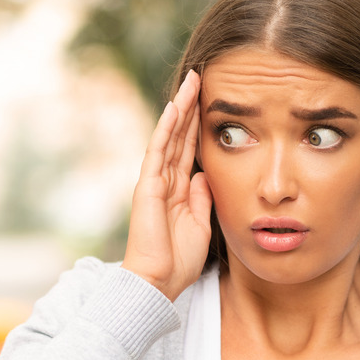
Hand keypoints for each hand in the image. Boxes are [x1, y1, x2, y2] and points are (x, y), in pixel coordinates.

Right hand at [121, 70, 212, 300]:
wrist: (158, 282)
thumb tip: (206, 174)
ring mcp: (154, 181)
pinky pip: (158, 151)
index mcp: (178, 189)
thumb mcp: (201, 223)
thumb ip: (203, 197)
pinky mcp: (147, 186)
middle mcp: (164, 180)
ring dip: (180, 108)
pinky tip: (175, 107)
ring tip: (192, 81)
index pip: (189, 148)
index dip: (199, 124)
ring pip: (168, 136)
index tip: (212, 100)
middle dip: (190, 106)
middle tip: (201, 77)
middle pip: (179, 135)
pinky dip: (166, 128)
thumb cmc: (177, 260)